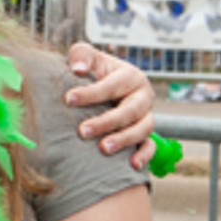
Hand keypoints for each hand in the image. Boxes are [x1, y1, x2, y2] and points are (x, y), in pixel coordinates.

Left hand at [64, 44, 156, 167]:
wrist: (105, 87)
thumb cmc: (94, 71)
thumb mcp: (88, 56)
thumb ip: (82, 55)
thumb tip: (78, 69)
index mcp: (131, 76)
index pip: (112, 85)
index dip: (91, 93)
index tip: (68, 99)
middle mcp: (143, 96)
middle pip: (130, 110)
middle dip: (107, 121)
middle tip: (82, 131)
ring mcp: (146, 116)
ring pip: (143, 129)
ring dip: (124, 139)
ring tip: (103, 148)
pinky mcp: (146, 134)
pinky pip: (151, 146)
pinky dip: (144, 155)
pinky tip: (132, 165)